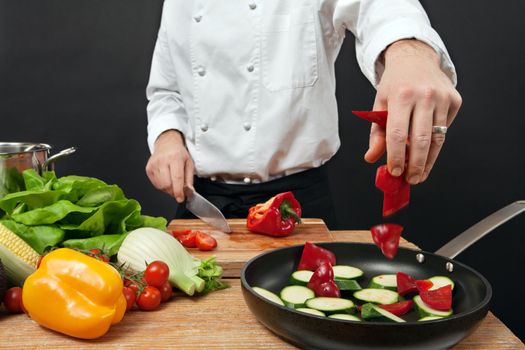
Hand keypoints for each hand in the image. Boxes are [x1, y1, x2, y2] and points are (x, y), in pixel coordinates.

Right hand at [146, 130, 193, 201]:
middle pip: (167, 184)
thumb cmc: (178, 153)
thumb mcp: (189, 163)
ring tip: (173, 182)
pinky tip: (166, 179)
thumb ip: (189, 179)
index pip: (176, 178)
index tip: (180, 198)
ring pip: (160, 186)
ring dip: (168, 189)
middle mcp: (162, 160)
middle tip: (178, 190)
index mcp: (175, 158)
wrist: (166, 144)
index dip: (178, 191)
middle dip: (173, 191)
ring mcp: (153, 164)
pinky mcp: (148, 169)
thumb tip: (189, 191)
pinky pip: (155, 184)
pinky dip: (162, 186)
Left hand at [364, 39, 461, 183]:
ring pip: (437, 138)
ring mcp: (442, 97)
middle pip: (421, 139)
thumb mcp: (380, 104)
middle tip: (411, 180)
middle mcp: (424, 95)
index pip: (397, 134)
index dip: (396, 156)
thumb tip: (372, 158)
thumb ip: (377, 133)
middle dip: (416, 165)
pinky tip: (427, 149)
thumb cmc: (395, 84)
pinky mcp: (454, 100)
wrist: (415, 59)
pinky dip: (435, 143)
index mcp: (401, 95)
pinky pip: (445, 129)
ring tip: (420, 174)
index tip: (395, 172)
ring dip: (428, 160)